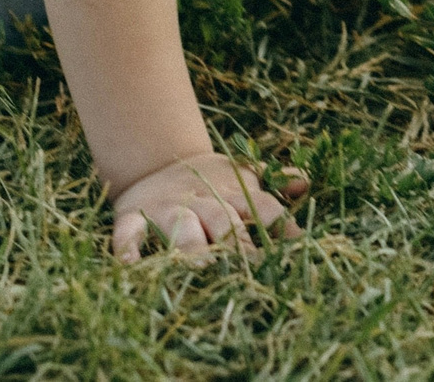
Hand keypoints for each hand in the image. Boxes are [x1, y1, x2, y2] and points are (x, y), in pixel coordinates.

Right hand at [109, 151, 307, 262]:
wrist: (157, 165)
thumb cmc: (213, 184)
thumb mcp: (244, 179)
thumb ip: (275, 187)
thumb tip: (306, 185)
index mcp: (235, 196)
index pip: (263, 210)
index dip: (280, 228)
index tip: (296, 250)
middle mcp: (203, 203)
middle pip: (225, 221)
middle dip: (237, 244)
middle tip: (249, 268)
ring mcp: (168, 210)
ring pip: (182, 227)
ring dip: (191, 246)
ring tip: (200, 267)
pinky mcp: (134, 219)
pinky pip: (128, 234)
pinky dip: (127, 248)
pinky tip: (130, 266)